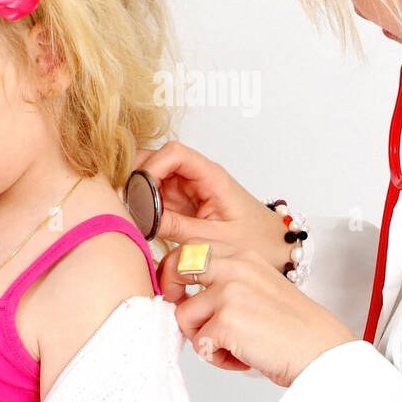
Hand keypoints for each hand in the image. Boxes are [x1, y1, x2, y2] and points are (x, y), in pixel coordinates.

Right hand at [132, 140, 291, 272]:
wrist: (273, 248)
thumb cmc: (254, 240)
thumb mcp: (213, 240)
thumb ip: (177, 227)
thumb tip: (141, 218)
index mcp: (211, 177)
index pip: (175, 153)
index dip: (153, 166)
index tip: (141, 191)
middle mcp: (197, 177)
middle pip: (157, 159)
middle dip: (138, 177)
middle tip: (128, 203)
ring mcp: (187, 188)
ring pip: (152, 177)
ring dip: (139, 192)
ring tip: (133, 215)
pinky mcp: (182, 203)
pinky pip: (155, 195)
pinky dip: (143, 205)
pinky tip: (140, 221)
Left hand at [156, 237, 358, 387]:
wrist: (322, 352)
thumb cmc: (294, 328)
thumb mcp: (260, 288)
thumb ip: (226, 283)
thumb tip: (185, 295)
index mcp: (244, 255)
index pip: (192, 248)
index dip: (177, 271)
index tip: (179, 292)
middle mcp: (235, 267)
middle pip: (177, 266)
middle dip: (172, 293)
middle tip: (189, 317)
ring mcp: (230, 292)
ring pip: (184, 315)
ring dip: (203, 338)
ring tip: (233, 347)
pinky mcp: (227, 321)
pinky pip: (200, 344)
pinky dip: (218, 358)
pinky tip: (243, 358)